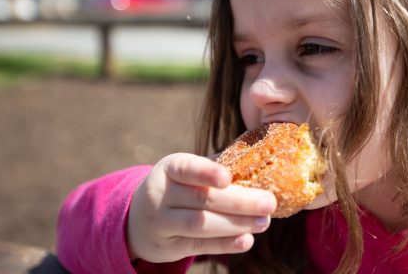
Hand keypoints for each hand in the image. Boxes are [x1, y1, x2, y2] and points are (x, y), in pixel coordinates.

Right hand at [127, 153, 276, 262]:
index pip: (186, 168)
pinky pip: (199, 245)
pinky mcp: (168, 247)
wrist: (138, 219)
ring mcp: (162, 222)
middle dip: (240, 201)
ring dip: (236, 224)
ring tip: (264, 222)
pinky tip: (247, 240)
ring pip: (201, 224)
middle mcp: (160, 194)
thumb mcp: (187, 172)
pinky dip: (225, 244)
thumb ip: (216, 166)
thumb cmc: (178, 187)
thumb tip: (259, 160)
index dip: (207, 172)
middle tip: (269, 202)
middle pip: (202, 199)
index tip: (229, 177)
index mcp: (169, 168)